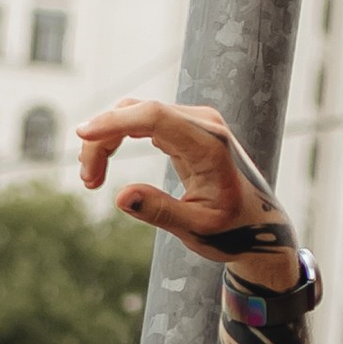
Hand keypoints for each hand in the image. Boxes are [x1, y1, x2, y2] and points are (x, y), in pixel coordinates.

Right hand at [75, 97, 298, 271]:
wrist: (260, 225)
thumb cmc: (233, 231)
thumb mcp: (197, 229)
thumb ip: (161, 212)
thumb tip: (120, 197)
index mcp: (210, 145)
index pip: (155, 117)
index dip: (115, 122)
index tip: (82, 134)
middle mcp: (204, 124)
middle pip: (139, 112)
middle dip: (103, 139)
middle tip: (87, 181)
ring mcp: (195, 122)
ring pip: (136, 114)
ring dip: (107, 140)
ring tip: (90, 179)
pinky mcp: (185, 128)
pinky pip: (143, 122)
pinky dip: (118, 138)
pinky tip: (103, 164)